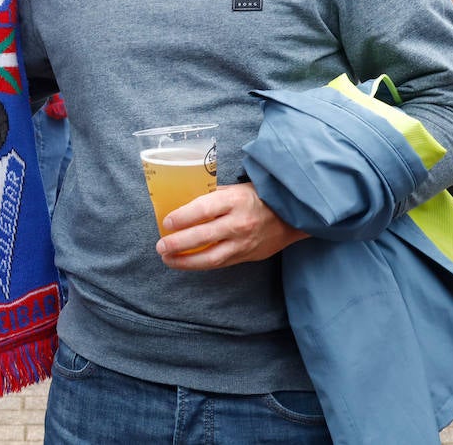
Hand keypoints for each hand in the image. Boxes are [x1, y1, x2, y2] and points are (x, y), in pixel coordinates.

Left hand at [155, 184, 308, 269]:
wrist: (291, 217)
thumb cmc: (259, 197)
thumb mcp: (236, 188)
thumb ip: (212, 195)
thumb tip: (183, 201)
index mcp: (235, 200)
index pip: (204, 209)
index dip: (183, 217)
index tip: (166, 222)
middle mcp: (239, 223)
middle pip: (203, 236)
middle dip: (178, 243)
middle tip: (160, 245)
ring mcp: (244, 243)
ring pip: (211, 257)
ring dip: (186, 260)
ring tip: (167, 258)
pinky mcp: (246, 256)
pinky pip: (220, 263)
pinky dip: (201, 264)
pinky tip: (186, 263)